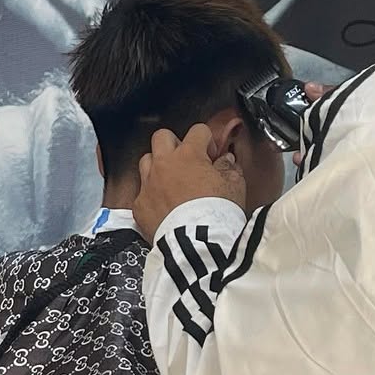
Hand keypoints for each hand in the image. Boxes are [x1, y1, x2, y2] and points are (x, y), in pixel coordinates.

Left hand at [134, 125, 245, 240]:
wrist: (197, 244)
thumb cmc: (217, 213)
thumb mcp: (235, 186)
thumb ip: (230, 168)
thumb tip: (226, 161)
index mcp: (189, 154)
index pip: (197, 131)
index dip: (207, 141)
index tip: (211, 155)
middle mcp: (164, 164)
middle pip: (162, 137)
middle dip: (175, 144)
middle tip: (187, 161)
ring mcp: (148, 184)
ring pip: (146, 160)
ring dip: (158, 166)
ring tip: (172, 181)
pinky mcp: (139, 206)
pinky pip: (142, 192)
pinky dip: (152, 196)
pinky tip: (164, 206)